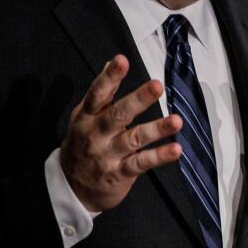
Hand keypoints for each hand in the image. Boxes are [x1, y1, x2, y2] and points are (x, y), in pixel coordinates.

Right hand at [60, 55, 183, 211]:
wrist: (70, 186)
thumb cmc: (82, 145)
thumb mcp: (84, 117)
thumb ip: (101, 92)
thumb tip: (112, 62)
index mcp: (87, 117)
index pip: (97, 94)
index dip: (109, 77)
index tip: (121, 61)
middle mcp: (96, 134)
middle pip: (118, 114)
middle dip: (138, 99)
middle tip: (156, 85)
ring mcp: (107, 155)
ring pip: (134, 139)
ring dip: (157, 129)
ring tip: (176, 120)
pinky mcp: (119, 173)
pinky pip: (141, 163)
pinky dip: (159, 156)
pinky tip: (175, 149)